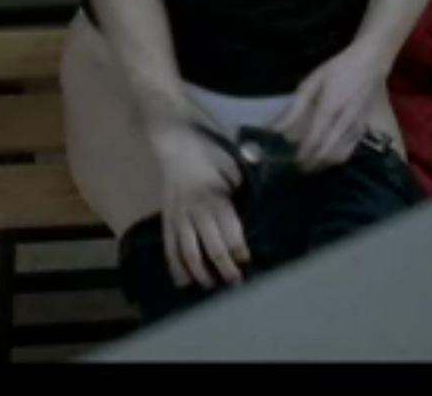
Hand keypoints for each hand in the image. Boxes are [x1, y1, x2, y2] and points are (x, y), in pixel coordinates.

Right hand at [151, 123, 249, 289]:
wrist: (179, 145)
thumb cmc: (213, 158)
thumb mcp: (234, 169)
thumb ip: (245, 190)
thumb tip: (265, 207)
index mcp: (217, 197)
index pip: (230, 230)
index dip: (239, 249)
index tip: (248, 262)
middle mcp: (197, 210)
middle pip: (211, 246)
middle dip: (224, 267)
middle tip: (235, 282)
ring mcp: (179, 216)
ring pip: (189, 251)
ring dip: (200, 272)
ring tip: (211, 286)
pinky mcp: (167, 219)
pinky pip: (169, 246)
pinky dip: (175, 265)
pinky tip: (183, 281)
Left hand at [272, 46, 388, 172]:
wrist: (371, 62)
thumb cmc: (338, 69)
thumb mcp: (313, 82)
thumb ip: (296, 107)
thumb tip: (278, 128)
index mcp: (330, 107)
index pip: (314, 138)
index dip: (303, 154)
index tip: (292, 161)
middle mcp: (345, 120)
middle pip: (327, 152)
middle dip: (311, 164)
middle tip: (298, 168)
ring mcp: (357, 126)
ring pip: (340, 155)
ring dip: (324, 165)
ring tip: (310, 167)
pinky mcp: (364, 128)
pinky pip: (350, 151)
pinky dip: (337, 159)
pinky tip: (327, 159)